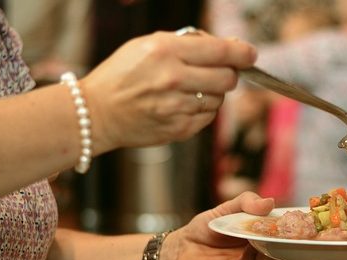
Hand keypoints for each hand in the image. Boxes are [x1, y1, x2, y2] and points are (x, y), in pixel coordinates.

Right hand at [80, 31, 256, 151]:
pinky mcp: (178, 129)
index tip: (249, 54)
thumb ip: (188, 43)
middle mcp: (174, 79)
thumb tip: (229, 47)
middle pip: (228, 78)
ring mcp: (177, 107)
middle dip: (228, 73)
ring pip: (219, 100)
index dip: (243, 52)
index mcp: (166, 51)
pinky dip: (201, 110)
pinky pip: (207, 118)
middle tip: (217, 72)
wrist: (97, 113)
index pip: (222, 51)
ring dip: (211, 93)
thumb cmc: (122, 75)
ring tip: (187, 90)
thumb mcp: (147, 45)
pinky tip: (181, 105)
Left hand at [159, 192, 303, 259]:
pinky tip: (251, 251)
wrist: (180, 247)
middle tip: (296, 238)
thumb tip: (269, 202)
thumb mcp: (226, 209)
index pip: (290, 243)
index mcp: (265, 242)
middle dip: (295, 251)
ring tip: (269, 241)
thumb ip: (246, 202)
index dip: (301, 237)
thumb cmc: (206, 229)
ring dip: (274, 257)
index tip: (309, 228)